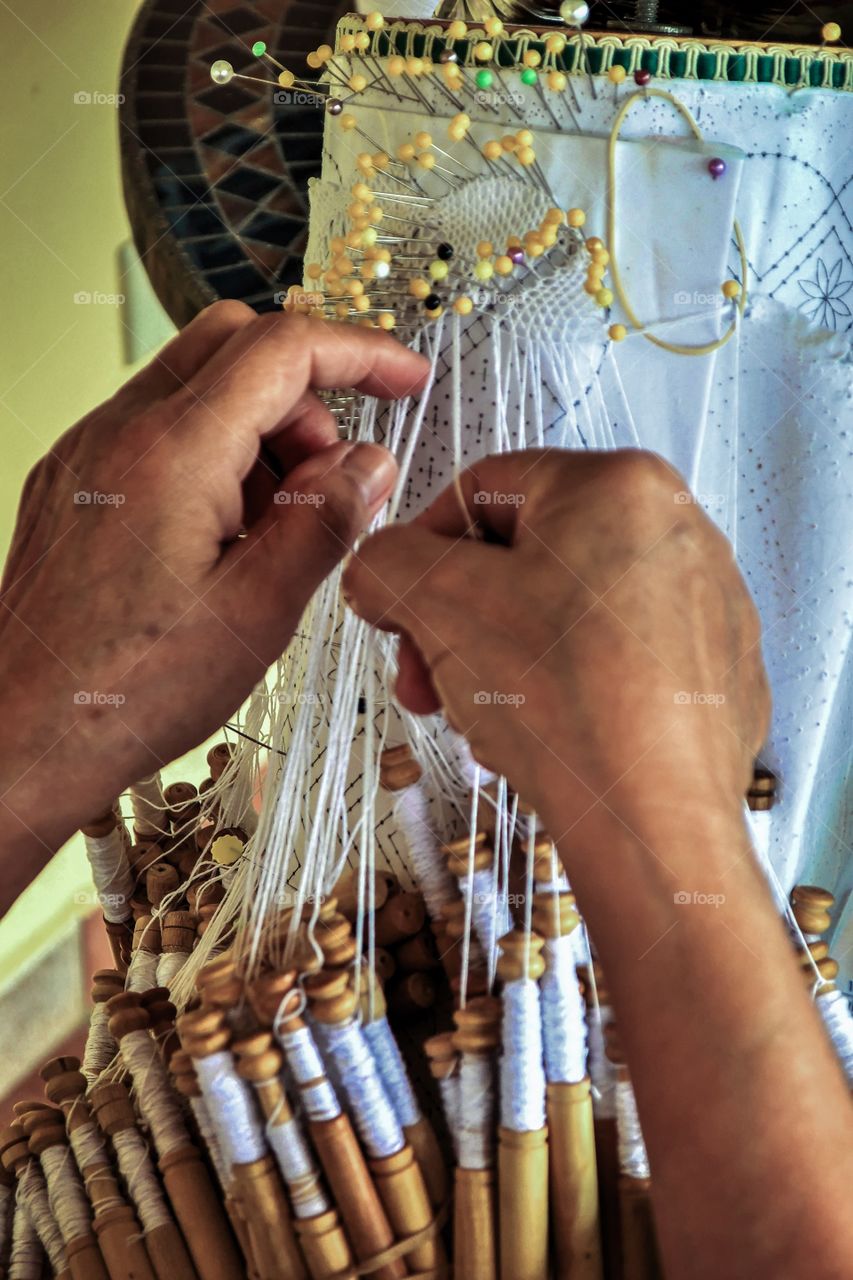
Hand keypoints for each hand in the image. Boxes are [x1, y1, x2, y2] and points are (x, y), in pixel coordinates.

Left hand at [0, 302, 426, 890]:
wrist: (24, 734)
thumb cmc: (125, 690)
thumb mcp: (258, 612)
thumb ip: (326, 520)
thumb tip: (369, 465)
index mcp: (172, 452)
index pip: (283, 349)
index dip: (360, 353)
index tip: (404, 378)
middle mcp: (119, 433)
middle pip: (234, 344)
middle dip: (306, 394)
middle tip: (335, 472)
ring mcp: (88, 454)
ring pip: (197, 386)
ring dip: (260, 431)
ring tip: (276, 529)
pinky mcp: (75, 483)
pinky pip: (158, 430)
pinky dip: (213, 455)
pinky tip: (225, 538)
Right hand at [344, 449, 769, 848]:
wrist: (653, 817)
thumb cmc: (564, 701)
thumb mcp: (437, 603)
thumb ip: (385, 562)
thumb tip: (378, 569)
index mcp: (618, 484)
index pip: (484, 490)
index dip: (421, 548)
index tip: (399, 602)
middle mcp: (678, 530)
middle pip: (529, 558)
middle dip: (460, 620)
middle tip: (427, 676)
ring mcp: (708, 604)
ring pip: (571, 612)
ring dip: (505, 658)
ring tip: (480, 716)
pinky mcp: (719, 670)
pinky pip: (620, 661)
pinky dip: (570, 688)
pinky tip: (542, 733)